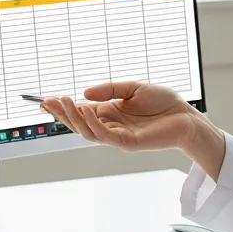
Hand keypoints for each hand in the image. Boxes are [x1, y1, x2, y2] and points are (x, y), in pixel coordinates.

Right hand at [42, 81, 204, 152]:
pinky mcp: (128, 143)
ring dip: (74, 118)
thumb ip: (109, 89)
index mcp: (110, 113)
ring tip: (64, 102)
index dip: (63, 107)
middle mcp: (111, 126)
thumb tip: (84, 93)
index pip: (81, 112)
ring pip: (88, 131)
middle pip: (79, 124)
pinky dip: (93, 123)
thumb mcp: (133, 88)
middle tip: (47, 102)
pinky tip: (86, 110)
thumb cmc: (163, 103)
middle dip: (62, 114)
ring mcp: (118, 137)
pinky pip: (105, 135)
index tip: (45, 100)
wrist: (187, 117)